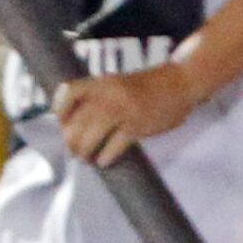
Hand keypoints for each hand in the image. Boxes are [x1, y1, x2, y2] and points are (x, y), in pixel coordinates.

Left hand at [54, 65, 200, 165]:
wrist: (181, 81)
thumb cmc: (147, 85)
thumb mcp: (117, 82)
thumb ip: (97, 96)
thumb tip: (71, 123)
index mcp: (102, 82)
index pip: (70, 92)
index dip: (61, 109)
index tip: (62, 123)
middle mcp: (109, 95)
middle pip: (77, 121)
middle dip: (71, 140)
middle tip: (72, 150)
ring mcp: (124, 110)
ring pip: (92, 135)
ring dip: (84, 151)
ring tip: (84, 158)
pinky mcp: (139, 125)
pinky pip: (115, 145)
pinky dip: (105, 156)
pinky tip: (103, 161)